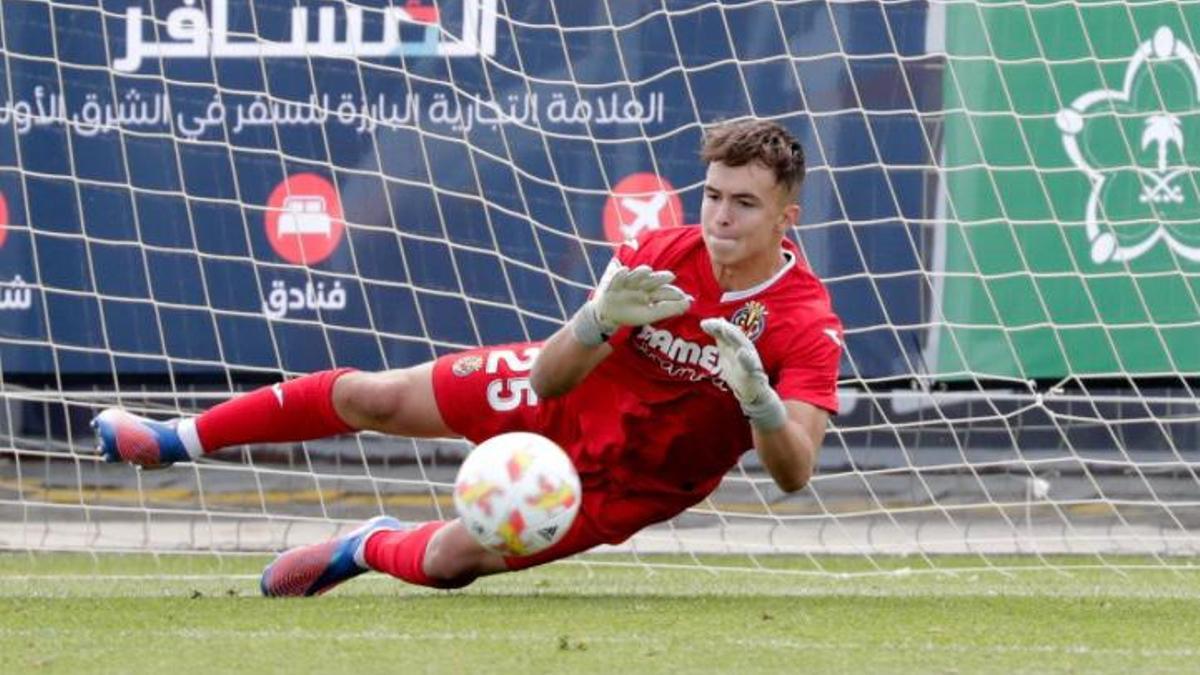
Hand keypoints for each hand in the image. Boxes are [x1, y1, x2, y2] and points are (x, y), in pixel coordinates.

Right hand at [572, 262, 690, 345]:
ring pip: (636, 274)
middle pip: (653, 279)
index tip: (683, 297)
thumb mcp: (651, 314)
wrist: (609, 316)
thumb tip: (689, 304)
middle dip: (661, 277)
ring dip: (641, 272)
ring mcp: (629, 283)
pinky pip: (617, 276)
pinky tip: (624, 271)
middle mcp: (643, 285)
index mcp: (653, 292)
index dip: (674, 293)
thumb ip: (669, 309)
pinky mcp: (615, 283)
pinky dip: (620, 274)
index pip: (665, 290)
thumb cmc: (632, 314)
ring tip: (647, 271)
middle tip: (671, 276)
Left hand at [700, 318, 786, 430]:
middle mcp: (747, 354)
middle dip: (726, 329)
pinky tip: (741, 353)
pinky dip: (747, 360)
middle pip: (738, 338)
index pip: (728, 334)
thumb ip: (722, 342)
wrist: (758, 400)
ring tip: (726, 330)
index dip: (717, 327)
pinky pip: (753, 370)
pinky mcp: (757, 378)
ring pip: (746, 349)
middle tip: (716, 323)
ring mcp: (753, 366)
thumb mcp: (728, 358)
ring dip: (736, 339)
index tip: (704, 322)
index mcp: (738, 350)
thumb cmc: (742, 377)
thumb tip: (711, 324)